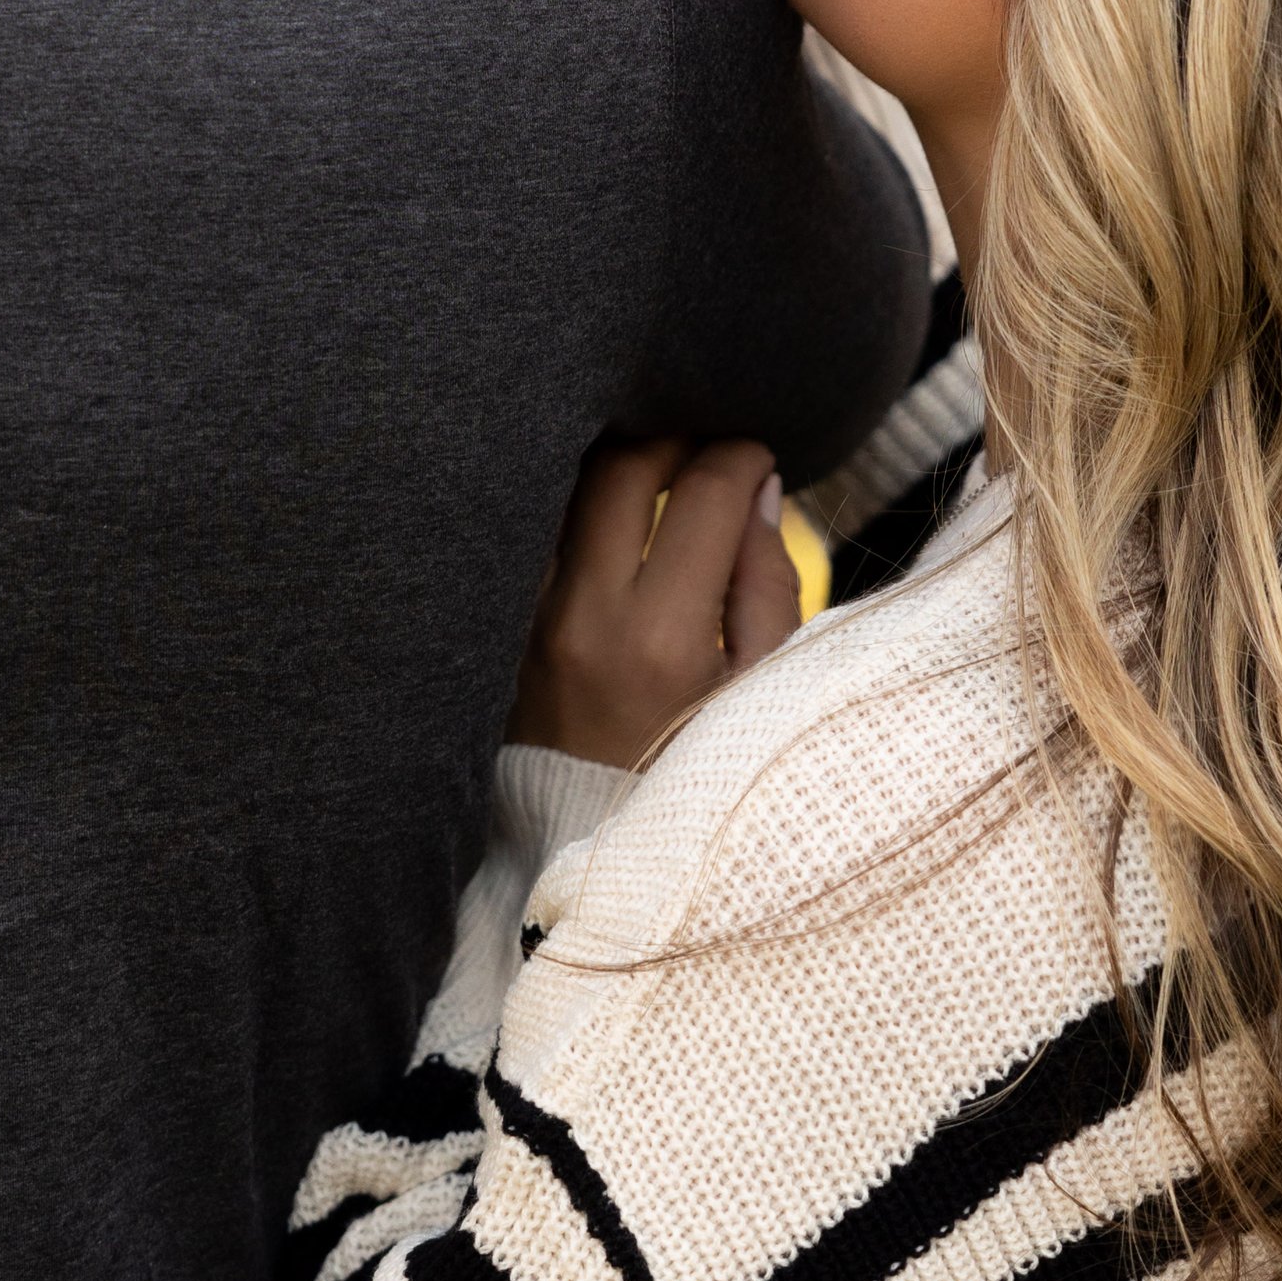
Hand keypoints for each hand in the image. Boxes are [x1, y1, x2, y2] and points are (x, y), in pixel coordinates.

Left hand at [510, 437, 801, 769]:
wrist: (593, 843)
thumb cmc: (697, 770)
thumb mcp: (761, 690)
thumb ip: (767, 582)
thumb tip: (759, 489)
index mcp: (663, 636)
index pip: (704, 491)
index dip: (742, 455)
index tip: (761, 458)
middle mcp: (587, 613)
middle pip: (623, 463)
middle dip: (676, 437)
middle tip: (713, 452)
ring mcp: (538, 615)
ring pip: (573, 487)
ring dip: (627, 464)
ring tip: (672, 473)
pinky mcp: (514, 620)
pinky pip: (550, 529)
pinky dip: (591, 506)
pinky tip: (626, 516)